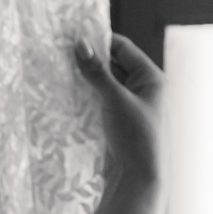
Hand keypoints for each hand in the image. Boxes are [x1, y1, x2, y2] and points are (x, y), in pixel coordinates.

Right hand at [75, 33, 164, 188]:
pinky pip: (100, 98)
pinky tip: (68, 88)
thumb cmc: (134, 136)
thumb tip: (79, 43)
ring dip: (86, 76)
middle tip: (62, 51)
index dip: (99, 41)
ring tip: (61, 67)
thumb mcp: (114, 99)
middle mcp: (143, 88)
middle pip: (113, 63)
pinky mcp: (117, 119)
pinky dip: (86, 92)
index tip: (73, 36)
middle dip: (90, 58)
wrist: (135, 178)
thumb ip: (96, 71)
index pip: (123, 48)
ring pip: (104, 81)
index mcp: (151, 78)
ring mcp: (130, 104)